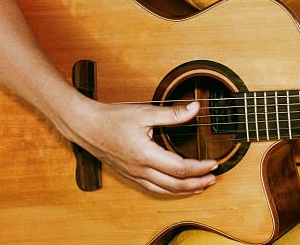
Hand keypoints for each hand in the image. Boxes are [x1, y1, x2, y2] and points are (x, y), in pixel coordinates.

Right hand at [63, 99, 218, 194]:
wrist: (86, 126)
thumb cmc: (112, 118)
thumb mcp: (145, 112)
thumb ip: (172, 113)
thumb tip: (194, 109)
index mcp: (145, 155)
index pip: (179, 168)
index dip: (200, 168)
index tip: (213, 163)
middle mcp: (139, 169)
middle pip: (174, 185)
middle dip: (197, 183)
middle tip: (213, 178)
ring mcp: (133, 174)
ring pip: (163, 190)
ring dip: (184, 190)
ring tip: (200, 186)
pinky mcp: (129, 174)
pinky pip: (153, 188)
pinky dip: (169, 190)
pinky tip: (176, 186)